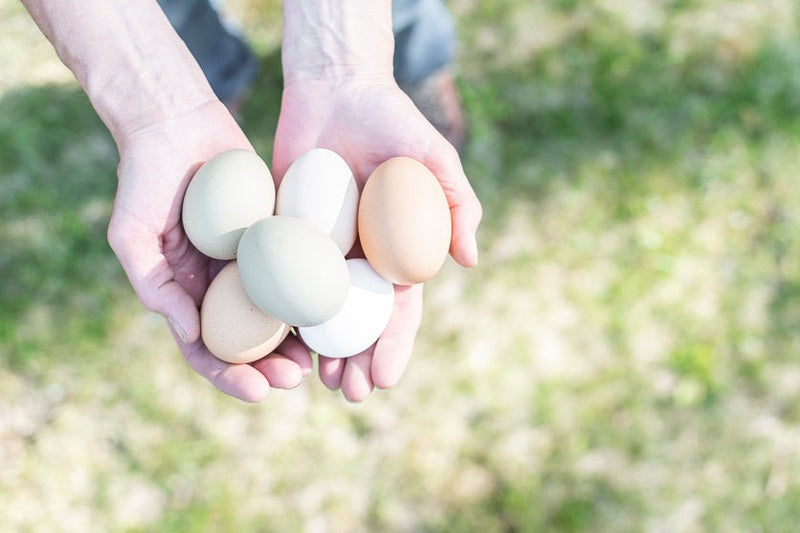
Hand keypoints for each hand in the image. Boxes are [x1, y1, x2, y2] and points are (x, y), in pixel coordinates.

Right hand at [108, 100, 312, 401]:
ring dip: (297, 339)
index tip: (257, 392)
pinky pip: (299, 269)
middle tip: (296, 376)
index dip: (230, 376)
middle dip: (270, 367)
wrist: (176, 122)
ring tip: (319, 356)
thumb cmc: (143, 177)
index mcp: (187, 293)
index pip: (208, 350)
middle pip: (250, 341)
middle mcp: (222, 285)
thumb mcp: (132, 232)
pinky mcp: (278, 235)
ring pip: (280, 312)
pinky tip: (335, 307)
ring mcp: (252, 261)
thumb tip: (189, 334)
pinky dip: (313, 293)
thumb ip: (154, 284)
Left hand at [272, 77, 482, 401]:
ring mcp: (318, 250)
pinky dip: (277, 311)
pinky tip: (272, 340)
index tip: (385, 379)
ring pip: (316, 311)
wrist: (336, 88)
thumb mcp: (433, 158)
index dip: (394, 346)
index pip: (398, 309)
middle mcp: (358, 258)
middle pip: (356, 321)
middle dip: (355, 362)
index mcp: (395, 251)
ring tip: (313, 383)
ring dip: (316, 350)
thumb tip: (468, 260)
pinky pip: (277, 277)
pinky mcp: (283, 234)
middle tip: (348, 394)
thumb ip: (458, 204)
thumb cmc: (392, 121)